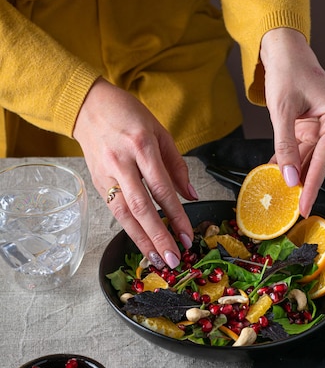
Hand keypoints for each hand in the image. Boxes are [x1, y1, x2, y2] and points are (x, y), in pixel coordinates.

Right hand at [73, 77, 197, 268]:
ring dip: (142, 240)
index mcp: (142, 146)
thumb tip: (192, 195)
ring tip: (157, 260)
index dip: (176, 216)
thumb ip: (177, 166)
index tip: (187, 236)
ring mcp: (106, 174)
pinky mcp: (96, 182)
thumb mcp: (160, 132)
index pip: (162, 189)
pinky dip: (128, 229)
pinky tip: (140, 243)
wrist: (89, 107)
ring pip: (124, 214)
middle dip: (159, 236)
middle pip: (142, 207)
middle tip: (173, 259)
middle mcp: (122, 162)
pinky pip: (114, 210)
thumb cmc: (128, 115)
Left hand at [260, 28, 324, 216]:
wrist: (284, 51)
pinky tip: (275, 173)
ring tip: (280, 193)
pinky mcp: (313, 128)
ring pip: (309, 158)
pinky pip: (301, 150)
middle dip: (303, 182)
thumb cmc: (288, 71)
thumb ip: (285, 145)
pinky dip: (288, 160)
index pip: (324, 158)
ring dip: (292, 173)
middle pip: (319, 161)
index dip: (312, 184)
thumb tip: (287, 176)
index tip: (305, 205)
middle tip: (293, 208)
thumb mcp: (282, 111)